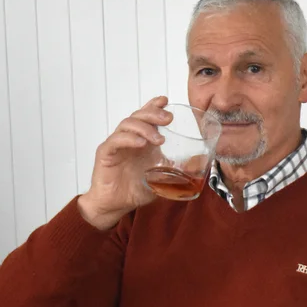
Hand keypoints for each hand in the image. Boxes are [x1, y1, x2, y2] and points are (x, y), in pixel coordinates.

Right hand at [77, 96, 171, 229]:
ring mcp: (116, 145)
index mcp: (141, 141)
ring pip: (127, 125)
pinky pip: (115, 141)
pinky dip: (129, 139)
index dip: (154, 106)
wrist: (115, 206)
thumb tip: (201, 163)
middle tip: (168, 118)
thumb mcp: (163, 177)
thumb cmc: (136, 190)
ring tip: (159, 139)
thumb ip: (178, 168)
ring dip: (145, 128)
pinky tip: (141, 143)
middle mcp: (128, 139)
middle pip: (138, 116)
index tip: (165, 100)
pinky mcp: (105, 154)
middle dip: (153, 113)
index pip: (145, 116)